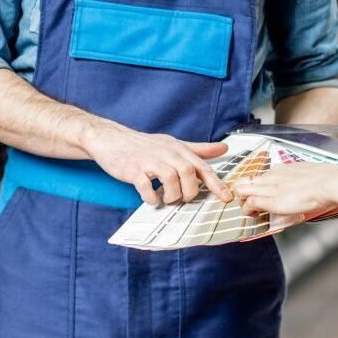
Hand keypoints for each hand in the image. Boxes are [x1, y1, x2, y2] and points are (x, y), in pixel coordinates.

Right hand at [82, 119, 231, 205]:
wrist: (112, 139)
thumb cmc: (145, 145)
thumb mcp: (174, 144)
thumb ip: (198, 149)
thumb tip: (223, 148)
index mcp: (178, 148)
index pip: (201, 166)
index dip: (216, 183)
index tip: (226, 197)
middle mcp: (166, 153)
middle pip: (188, 173)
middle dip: (189, 191)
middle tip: (182, 198)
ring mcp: (148, 161)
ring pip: (170, 179)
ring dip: (171, 195)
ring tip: (166, 198)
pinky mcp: (132, 170)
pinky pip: (146, 187)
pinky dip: (151, 198)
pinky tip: (150, 198)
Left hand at [234, 164, 337, 215]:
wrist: (329, 183)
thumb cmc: (325, 180)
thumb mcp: (309, 173)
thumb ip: (300, 177)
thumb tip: (304, 183)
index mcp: (281, 169)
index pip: (260, 176)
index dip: (255, 186)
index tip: (259, 194)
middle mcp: (272, 175)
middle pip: (245, 181)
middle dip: (243, 192)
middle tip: (249, 204)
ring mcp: (269, 187)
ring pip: (242, 191)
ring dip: (243, 202)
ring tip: (251, 211)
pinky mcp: (270, 200)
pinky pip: (250, 204)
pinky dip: (248, 211)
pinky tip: (254, 215)